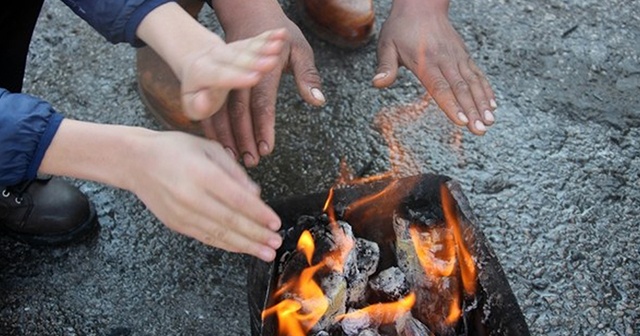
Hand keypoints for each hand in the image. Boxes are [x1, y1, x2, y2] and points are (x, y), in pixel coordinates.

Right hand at [128, 131, 282, 261]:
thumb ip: (234, 171)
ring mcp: (182, 213)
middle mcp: (190, 196)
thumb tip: (255, 195)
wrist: (135, 162)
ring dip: (245, 246)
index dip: (259, 214)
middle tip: (276, 243)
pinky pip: (206, 238)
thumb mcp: (209, 148)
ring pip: (219, 234)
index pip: (236, 199)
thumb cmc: (174, 150)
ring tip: (266, 253)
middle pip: (230, 221)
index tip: (276, 222)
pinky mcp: (176, 224)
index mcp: (201, 174)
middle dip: (256, 235)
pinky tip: (242, 248)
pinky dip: (226, 245)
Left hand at [180, 29, 288, 120]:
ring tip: (279, 45)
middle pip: (236, 58)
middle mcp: (216, 57)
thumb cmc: (195, 91)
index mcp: (202, 71)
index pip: (220, 75)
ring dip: (264, 46)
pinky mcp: (242, 45)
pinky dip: (269, 37)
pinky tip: (281, 33)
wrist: (194, 63)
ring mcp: (231, 50)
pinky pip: (256, 40)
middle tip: (272, 62)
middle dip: (255, 60)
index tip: (254, 78)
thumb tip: (205, 104)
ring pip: (248, 47)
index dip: (236, 77)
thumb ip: (197, 106)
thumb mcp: (189, 103)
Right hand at [203, 0, 324, 166]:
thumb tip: (317, 100)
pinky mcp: (220, 79)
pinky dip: (216, 126)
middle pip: (239, 110)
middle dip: (244, 137)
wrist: (251, 14)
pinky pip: (214, 106)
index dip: (263, 126)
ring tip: (237, 157)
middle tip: (251, 160)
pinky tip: (222, 144)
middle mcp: (242, 72)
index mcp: (264, 67)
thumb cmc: (282, 36)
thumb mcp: (300, 50)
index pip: (262, 102)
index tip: (266, 148)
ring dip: (229, 135)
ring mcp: (228, 75)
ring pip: (223, 110)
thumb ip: (307, 76)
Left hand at [373, 2, 495, 134]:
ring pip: (473, 83)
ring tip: (490, 122)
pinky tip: (493, 105)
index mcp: (425, 62)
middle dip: (472, 111)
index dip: (452, 105)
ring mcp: (457, 58)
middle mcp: (445, 60)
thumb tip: (377, 84)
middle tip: (480, 130)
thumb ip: (385, 66)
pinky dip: (486, 90)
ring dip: (482, 103)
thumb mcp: (387, 45)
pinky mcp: (464, 56)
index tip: (462, 121)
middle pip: (460, 89)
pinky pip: (477, 75)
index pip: (440, 87)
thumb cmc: (401, 27)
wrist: (422, 5)